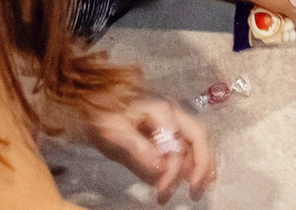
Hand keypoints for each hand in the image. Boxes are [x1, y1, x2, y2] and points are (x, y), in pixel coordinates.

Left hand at [84, 96, 215, 203]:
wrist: (94, 100)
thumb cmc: (103, 115)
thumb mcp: (114, 132)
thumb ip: (138, 149)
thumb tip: (161, 168)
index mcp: (161, 111)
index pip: (176, 146)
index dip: (173, 172)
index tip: (162, 193)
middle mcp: (173, 110)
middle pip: (198, 137)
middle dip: (201, 167)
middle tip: (194, 194)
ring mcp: (173, 115)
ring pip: (197, 139)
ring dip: (201, 165)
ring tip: (197, 190)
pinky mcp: (168, 124)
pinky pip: (188, 140)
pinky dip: (194, 158)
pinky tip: (190, 176)